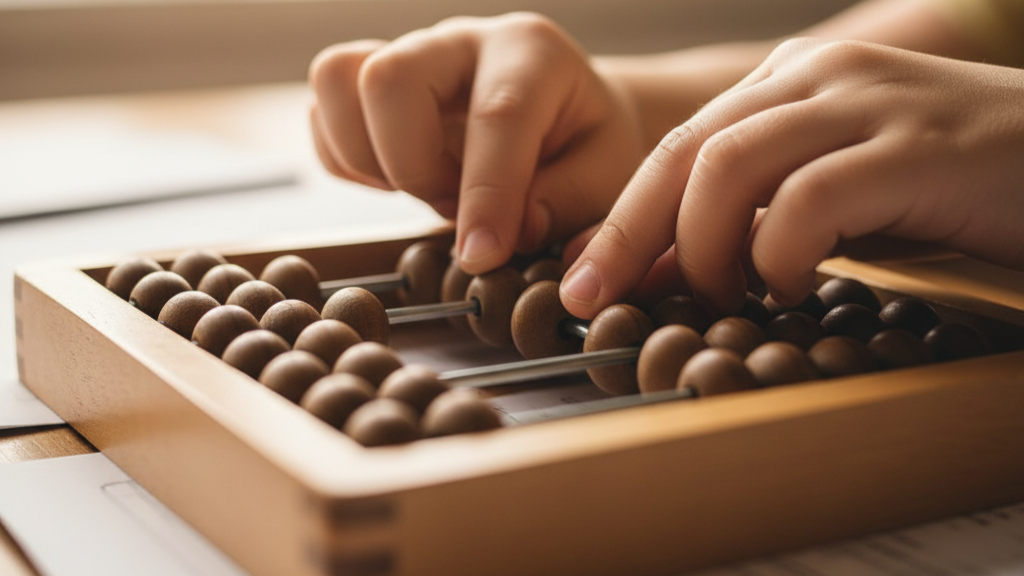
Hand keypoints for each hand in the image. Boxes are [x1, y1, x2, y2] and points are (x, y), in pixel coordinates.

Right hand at [309, 13, 645, 273]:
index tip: (483, 256)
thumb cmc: (587, 146)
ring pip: (337, 81)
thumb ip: (566, 203)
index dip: (486, 195)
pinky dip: (349, 163)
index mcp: (531, 53)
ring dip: (369, 160)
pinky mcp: (369, 85)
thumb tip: (510, 232)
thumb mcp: (607, 177)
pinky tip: (400, 182)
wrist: (563, 118)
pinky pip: (322, 117)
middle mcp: (459, 42)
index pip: (496, 115)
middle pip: (388, 78)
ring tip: (426, 189)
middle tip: (453, 205)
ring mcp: (408, 56)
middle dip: (411, 166)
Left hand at [561, 38, 1023, 317]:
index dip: (621, 218)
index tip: (586, 279)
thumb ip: (754, 219)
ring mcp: (867, 103)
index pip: (678, 147)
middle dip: (626, 233)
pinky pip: (807, 200)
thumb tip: (662, 270)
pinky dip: (780, 255)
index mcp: (792, 83)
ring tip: (725, 296)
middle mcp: (818, 77)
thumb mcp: (835, 197)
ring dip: (703, 248)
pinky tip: (793, 283)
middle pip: (684, 151)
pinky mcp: (916, 146)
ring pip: (728, 166)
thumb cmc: (949, 187)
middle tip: (596, 299)